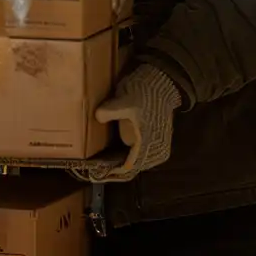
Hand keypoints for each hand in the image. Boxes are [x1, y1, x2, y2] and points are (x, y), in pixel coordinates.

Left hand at [81, 64, 182, 182]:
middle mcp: (156, 153)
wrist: (161, 83)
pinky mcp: (157, 142)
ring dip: (120, 161)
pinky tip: (113, 150)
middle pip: (131, 168)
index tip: (95, 172)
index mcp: (149, 147)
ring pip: (136, 162)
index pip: (128, 169)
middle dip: (114, 167)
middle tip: (94, 165)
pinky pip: (140, 155)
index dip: (111, 171)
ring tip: (101, 159)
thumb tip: (97, 117)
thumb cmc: (145, 93)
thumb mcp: (125, 100)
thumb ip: (110, 110)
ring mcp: (158, 148)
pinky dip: (127, 155)